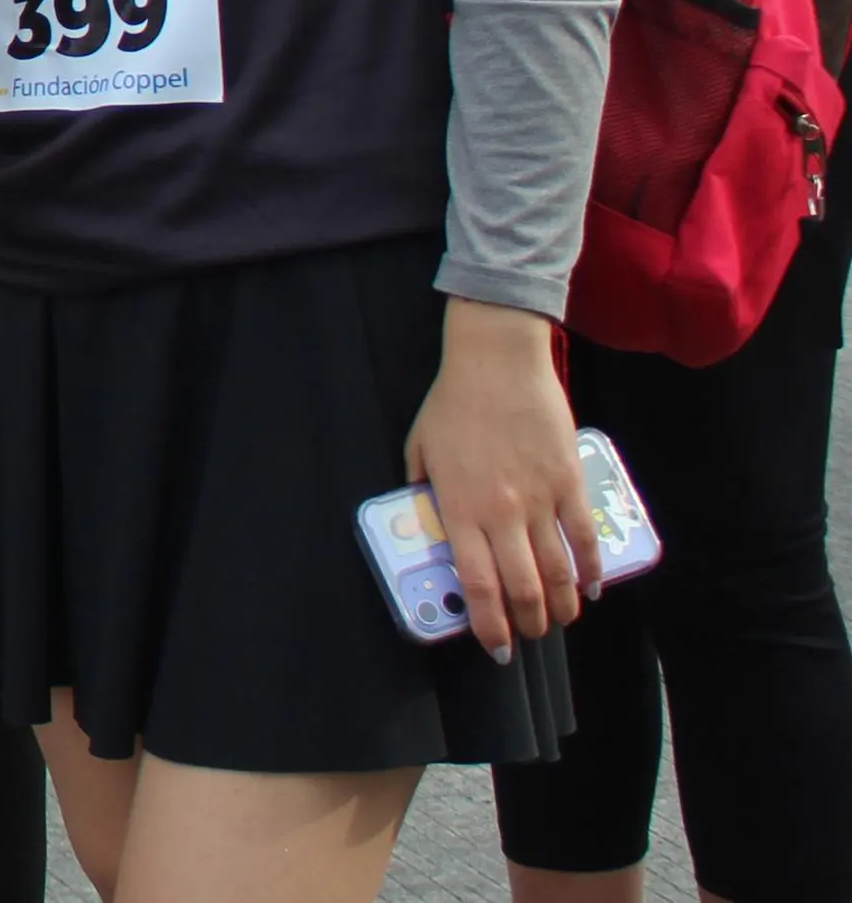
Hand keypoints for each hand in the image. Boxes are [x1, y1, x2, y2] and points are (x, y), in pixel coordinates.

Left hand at [409, 298, 590, 659]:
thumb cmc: (453, 404)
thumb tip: (429, 527)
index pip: (478, 586)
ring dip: (561, 608)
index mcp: (460, 509)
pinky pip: (586, 540)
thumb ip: (425, 493)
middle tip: (529, 637)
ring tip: (558, 620)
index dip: (490, 627)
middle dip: (528, 626)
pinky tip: (591, 590)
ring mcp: (541, 500)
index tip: (496, 650)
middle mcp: (502, 513)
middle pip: (523, 590)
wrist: (497, 362)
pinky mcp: (571, 484)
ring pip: (559, 574)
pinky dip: (593, 572)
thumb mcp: (420, 450)